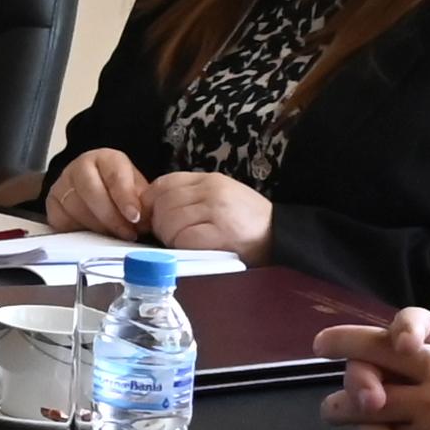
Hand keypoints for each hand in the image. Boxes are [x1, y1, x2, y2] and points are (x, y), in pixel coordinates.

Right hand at [41, 149, 150, 237]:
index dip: (125, 198)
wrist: (101, 196)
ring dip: (97, 227)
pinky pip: (61, 220)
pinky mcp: (52, 204)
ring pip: (75, 207)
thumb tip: (147, 220)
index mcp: (106, 159)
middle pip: (91, 190)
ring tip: (114, 236)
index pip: (115, 175)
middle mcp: (80, 167)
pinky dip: (77, 231)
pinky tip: (92, 235)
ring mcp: (63, 184)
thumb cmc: (122, 195)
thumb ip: (144, 203)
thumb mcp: (139, 193)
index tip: (135, 217)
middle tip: (127, 233)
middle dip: (111, 216)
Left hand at [141, 171, 274, 256]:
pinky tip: (192, 250)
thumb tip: (153, 206)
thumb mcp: (220, 197)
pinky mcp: (221, 232)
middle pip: (164, 203)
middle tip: (168, 236)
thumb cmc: (246, 221)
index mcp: (209, 180)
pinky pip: (184, 238)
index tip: (151, 216)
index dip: (151, 201)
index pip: (165, 183)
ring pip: (170, 221)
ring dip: (169, 237)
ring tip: (182, 243)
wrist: (279, 235)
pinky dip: (181, 246)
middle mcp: (212, 190)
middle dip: (159, 223)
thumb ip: (191, 196)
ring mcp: (216, 210)